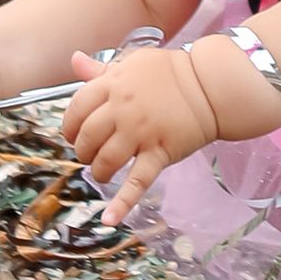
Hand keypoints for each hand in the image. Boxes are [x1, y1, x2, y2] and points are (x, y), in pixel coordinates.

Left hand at [62, 44, 221, 219]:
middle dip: (84, 150)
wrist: (209, 84)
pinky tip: (109, 219)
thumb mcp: (133, 63)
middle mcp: (123, 108)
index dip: (71, 125)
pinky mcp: (159, 152)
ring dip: (99, 171)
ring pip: (106, 160)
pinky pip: (138, 181)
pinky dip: (122, 203)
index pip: (77, 108)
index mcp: (114, 84)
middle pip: (88, 137)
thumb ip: (101, 68)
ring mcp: (141, 132)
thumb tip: (74, 60)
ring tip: (103, 172)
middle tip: (90, 153)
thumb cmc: (171, 72)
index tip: (74, 133)